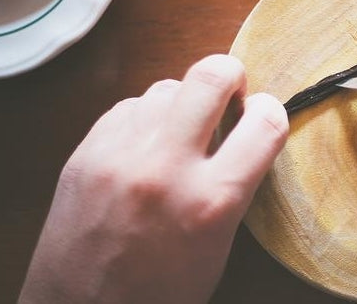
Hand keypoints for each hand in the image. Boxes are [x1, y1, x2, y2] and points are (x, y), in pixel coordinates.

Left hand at [19, 55, 288, 302]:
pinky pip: (128, 107)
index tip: (261, 119)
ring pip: (166, 85)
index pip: (265, 121)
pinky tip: (145, 146)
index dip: (271, 113)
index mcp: (211, 201)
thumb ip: (236, 182)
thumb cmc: (161, 291)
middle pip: (211, 75)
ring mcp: (119, 155)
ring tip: (181, 132)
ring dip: (183, 102)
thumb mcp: (219, 244)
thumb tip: (244, 127)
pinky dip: (145, 119)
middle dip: (230, 75)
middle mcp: (165, 167)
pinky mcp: (85, 152)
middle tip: (229, 96)